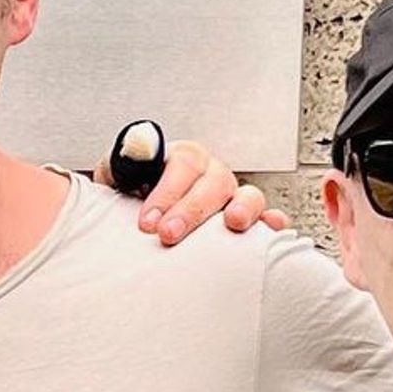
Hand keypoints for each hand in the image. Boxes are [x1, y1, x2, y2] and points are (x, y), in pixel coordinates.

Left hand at [95, 118, 291, 245]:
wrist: (149, 214)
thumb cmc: (138, 193)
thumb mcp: (121, 176)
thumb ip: (120, 166)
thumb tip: (127, 158)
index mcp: (184, 157)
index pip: (181, 164)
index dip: (166, 193)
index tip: (148, 222)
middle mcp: (212, 173)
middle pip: (212, 182)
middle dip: (191, 210)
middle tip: (168, 234)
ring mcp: (235, 195)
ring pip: (248, 194)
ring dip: (242, 208)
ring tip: (233, 223)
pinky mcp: (251, 219)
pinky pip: (269, 217)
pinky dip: (272, 223)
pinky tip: (269, 230)